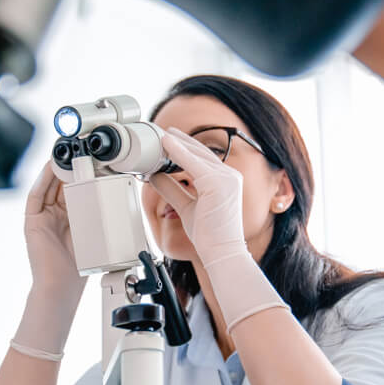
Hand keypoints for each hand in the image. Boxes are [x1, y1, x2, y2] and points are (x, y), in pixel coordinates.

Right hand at [23, 160, 86, 294]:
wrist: (61, 286)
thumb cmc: (80, 266)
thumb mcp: (94, 232)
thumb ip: (97, 212)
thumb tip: (112, 190)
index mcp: (72, 218)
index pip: (76, 189)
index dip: (82, 172)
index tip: (92, 157)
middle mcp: (56, 215)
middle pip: (61, 184)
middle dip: (69, 166)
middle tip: (79, 149)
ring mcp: (43, 217)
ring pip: (48, 186)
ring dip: (55, 169)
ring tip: (65, 153)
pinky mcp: (32, 221)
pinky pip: (35, 196)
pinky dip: (42, 181)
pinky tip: (50, 168)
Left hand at [148, 127, 247, 268]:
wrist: (221, 251)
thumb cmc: (209, 235)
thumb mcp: (185, 206)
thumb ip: (172, 190)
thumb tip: (154, 176)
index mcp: (225, 180)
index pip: (204, 159)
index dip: (186, 148)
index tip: (171, 142)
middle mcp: (229, 176)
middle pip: (201, 152)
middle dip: (181, 141)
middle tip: (164, 133)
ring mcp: (226, 178)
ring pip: (197, 154)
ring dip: (178, 144)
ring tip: (162, 136)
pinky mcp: (218, 183)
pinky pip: (193, 163)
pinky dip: (178, 152)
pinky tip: (166, 145)